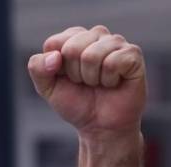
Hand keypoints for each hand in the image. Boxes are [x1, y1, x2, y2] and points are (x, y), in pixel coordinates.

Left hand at [27, 25, 145, 140]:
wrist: (101, 127)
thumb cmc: (77, 104)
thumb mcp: (47, 88)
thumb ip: (37, 68)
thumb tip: (54, 56)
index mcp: (74, 38)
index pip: (54, 43)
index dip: (56, 68)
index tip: (67, 79)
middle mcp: (96, 35)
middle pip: (71, 48)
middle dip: (74, 74)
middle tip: (85, 83)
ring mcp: (116, 43)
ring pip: (92, 55)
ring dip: (91, 78)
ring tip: (99, 83)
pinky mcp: (132, 54)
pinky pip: (112, 62)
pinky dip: (108, 80)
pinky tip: (114, 83)